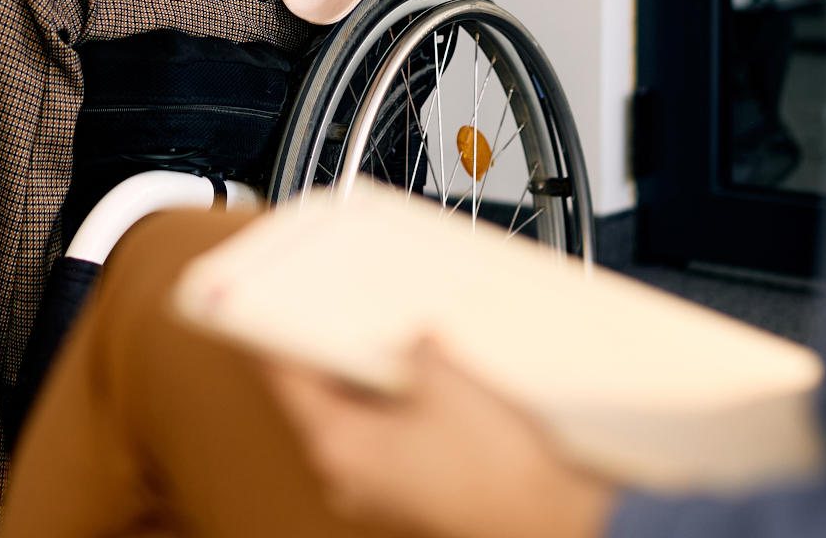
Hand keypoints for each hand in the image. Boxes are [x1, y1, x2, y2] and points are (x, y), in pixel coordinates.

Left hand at [265, 338, 618, 537]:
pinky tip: (429, 382)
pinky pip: (392, 438)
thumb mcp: (446, 380)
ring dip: (378, 381)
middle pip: (325, 398)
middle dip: (341, 353)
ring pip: (362, 418)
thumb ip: (414, 348)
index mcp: (338, 447)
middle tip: (351, 313)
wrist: (551, 517)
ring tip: (402, 342)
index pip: (288, 379)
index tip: (274, 308)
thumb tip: (413, 341)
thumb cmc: (496, 470)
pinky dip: (403, 409)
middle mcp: (349, 475)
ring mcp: (380, 489)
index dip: (281, 336)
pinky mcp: (412, 492)